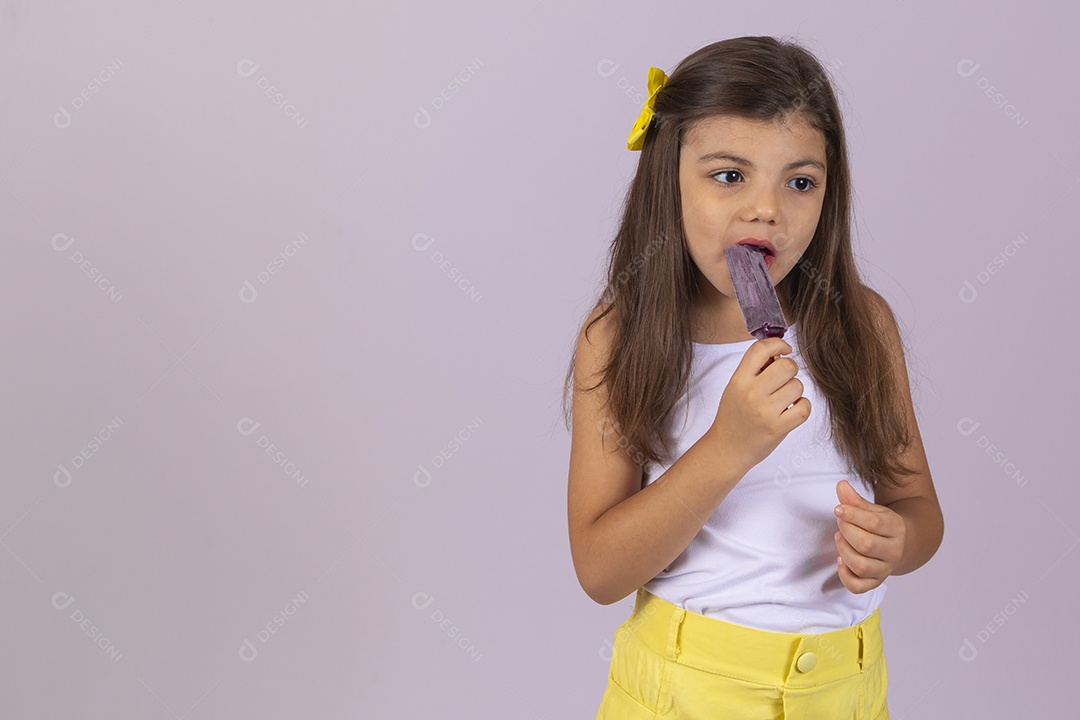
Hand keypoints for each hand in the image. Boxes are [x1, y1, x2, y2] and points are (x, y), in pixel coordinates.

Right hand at [706, 338, 810, 473]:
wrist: (727, 448)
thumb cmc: (734, 416)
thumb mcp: (735, 388)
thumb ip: (755, 370)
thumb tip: (780, 352)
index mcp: (739, 380)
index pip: (761, 349)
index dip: (778, 343)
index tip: (784, 349)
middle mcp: (751, 393)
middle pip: (787, 366)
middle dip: (790, 370)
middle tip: (783, 380)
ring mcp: (765, 412)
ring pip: (798, 386)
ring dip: (795, 391)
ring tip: (783, 400)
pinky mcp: (778, 428)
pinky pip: (804, 407)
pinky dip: (802, 407)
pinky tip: (792, 410)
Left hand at [832, 480, 905, 593]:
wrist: (902, 544)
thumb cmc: (882, 525)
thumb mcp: (873, 510)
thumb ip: (855, 500)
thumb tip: (841, 485)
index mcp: (896, 528)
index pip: (874, 523)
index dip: (852, 514)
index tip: (838, 509)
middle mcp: (894, 551)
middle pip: (866, 545)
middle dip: (846, 532)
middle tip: (840, 524)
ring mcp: (885, 569)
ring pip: (861, 566)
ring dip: (844, 551)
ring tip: (839, 539)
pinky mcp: (875, 582)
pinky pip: (857, 586)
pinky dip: (845, 575)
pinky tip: (841, 560)